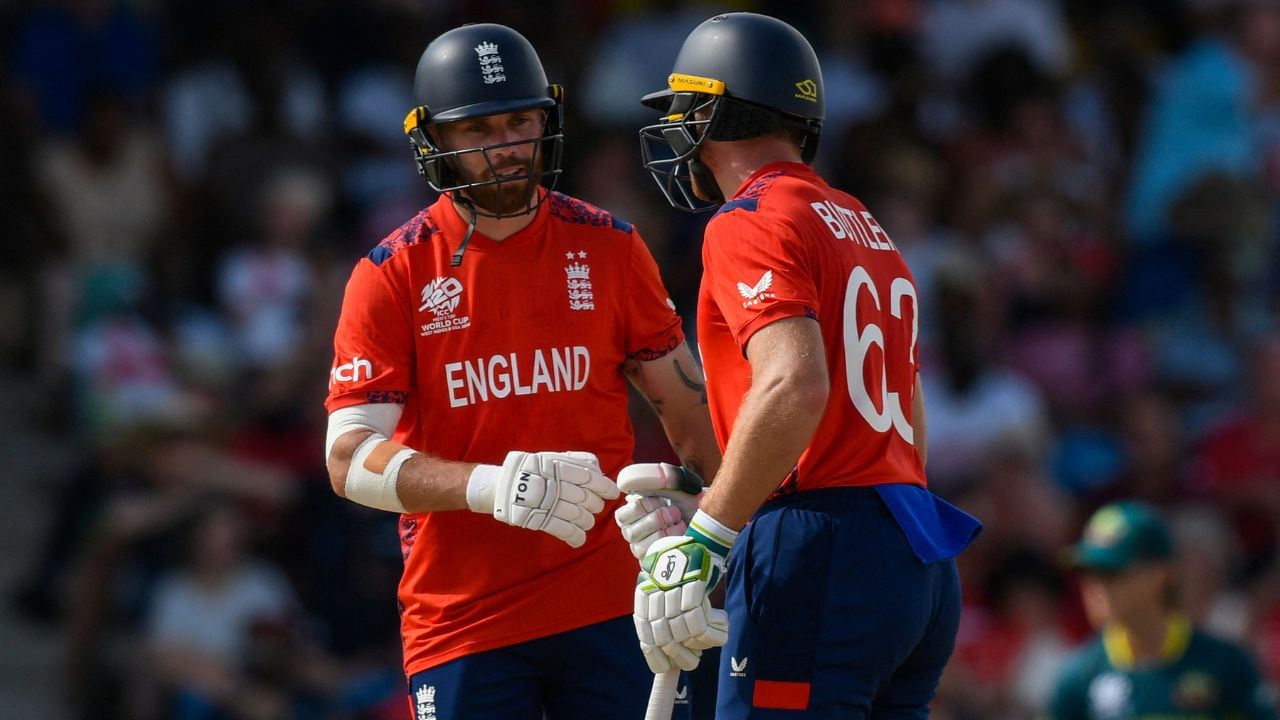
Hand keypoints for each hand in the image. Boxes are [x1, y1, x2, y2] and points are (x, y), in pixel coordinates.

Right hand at [467, 451, 618, 547]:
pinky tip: (579, 538)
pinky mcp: (543, 521)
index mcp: (562, 468)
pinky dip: (577, 537)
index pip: (592, 479)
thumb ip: (577, 460)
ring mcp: (551, 505)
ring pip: (582, 517)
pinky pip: (567, 531)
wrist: (503, 486)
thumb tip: (598, 469)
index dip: (606, 487)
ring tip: (583, 519)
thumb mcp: (553, 457)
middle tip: (592, 505)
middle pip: (590, 500)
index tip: (612, 493)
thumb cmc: (531, 470)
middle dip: (595, 505)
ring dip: (586, 521)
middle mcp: (559, 486)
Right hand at [615, 463, 703, 559]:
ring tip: (678, 523)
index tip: (660, 500)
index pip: (622, 515)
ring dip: (665, 532)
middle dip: (657, 519)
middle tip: (674, 512)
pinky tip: (681, 536)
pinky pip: (656, 557)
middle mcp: (633, 534)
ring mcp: (642, 551)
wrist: (708, 522)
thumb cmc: (687, 502)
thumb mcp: (674, 484)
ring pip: (642, 545)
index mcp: (632, 515)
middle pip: (631, 532)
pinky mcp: (654, 564)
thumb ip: (660, 477)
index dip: (641, 507)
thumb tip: (646, 479)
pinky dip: (671, 544)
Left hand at [633, 535, 728, 672]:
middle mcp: (654, 597)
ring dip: (701, 643)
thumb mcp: (665, 589)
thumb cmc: (685, 569)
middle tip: (696, 657)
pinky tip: (721, 621)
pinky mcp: (692, 590)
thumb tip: (671, 651)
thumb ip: (663, 616)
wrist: (699, 541)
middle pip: (667, 643)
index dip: (657, 659)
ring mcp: (672, 593)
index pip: (646, 640)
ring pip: (685, 637)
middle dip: (684, 657)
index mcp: (644, 598)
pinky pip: (701, 626)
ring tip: (713, 634)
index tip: (669, 667)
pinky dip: (713, 632)